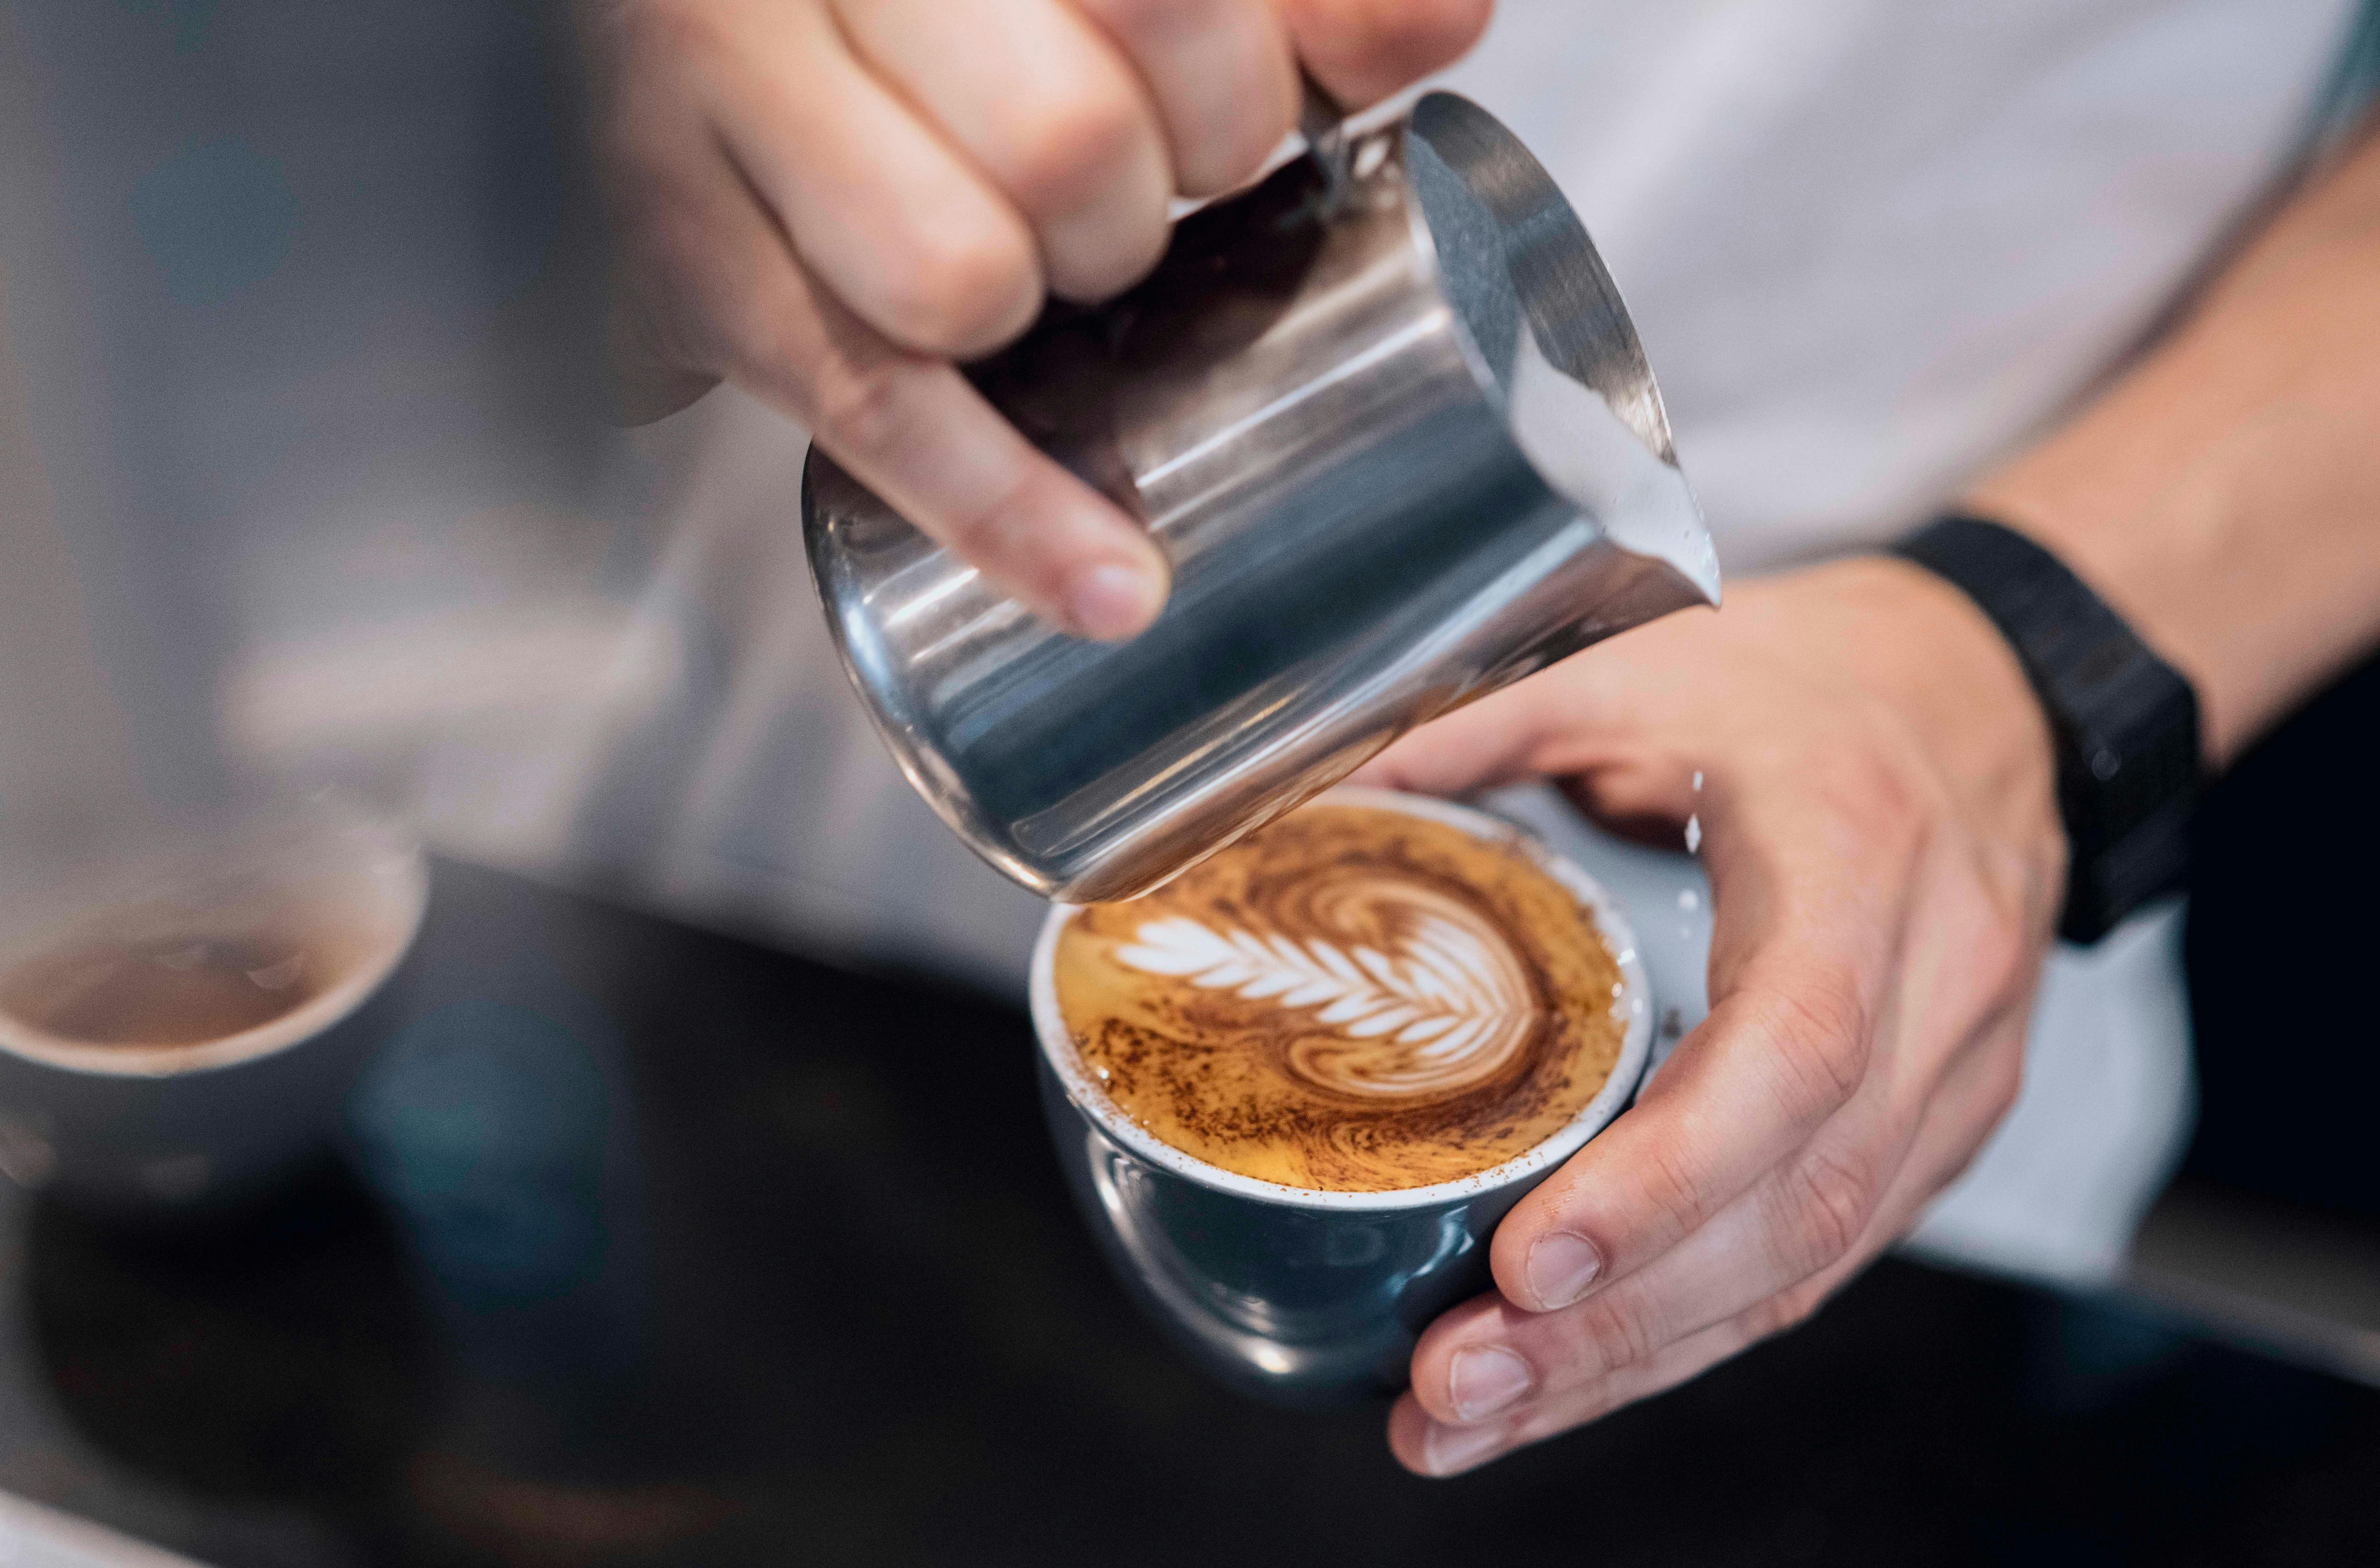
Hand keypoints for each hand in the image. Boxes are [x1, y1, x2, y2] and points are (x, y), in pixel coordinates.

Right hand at [583, 0, 1491, 638]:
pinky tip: (1108, 582)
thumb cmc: (919, 22)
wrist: (677, 50)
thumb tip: (1443, 26)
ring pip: (966, 274)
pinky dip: (1008, 512)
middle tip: (1118, 207)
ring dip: (1039, 310)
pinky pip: (878, 409)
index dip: (1241, 91)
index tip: (1229, 129)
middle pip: (1073, 139)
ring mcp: (719, 93)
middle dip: (1142, 210)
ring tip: (1018, 278)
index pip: (1173, 5)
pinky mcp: (677, 251)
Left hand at [1350, 558, 2066, 1474]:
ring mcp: (1950, 1080)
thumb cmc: (1815, 677)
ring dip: (1637, 1360)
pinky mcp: (1932, 1130)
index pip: (1788, 1059)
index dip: (1663, 1180)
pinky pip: (1818, 1259)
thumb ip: (1476, 718)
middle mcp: (1932, 992)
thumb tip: (1302, 788)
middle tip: (1454, 1384)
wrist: (1989, 686)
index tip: (1528, 1261)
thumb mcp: (1647, 658)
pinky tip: (1574, 1376)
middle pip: (1792, 1206)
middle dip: (1618, 1323)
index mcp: (1861, 863)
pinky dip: (1691, 1329)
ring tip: (1471, 1413)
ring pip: (1805, 1266)